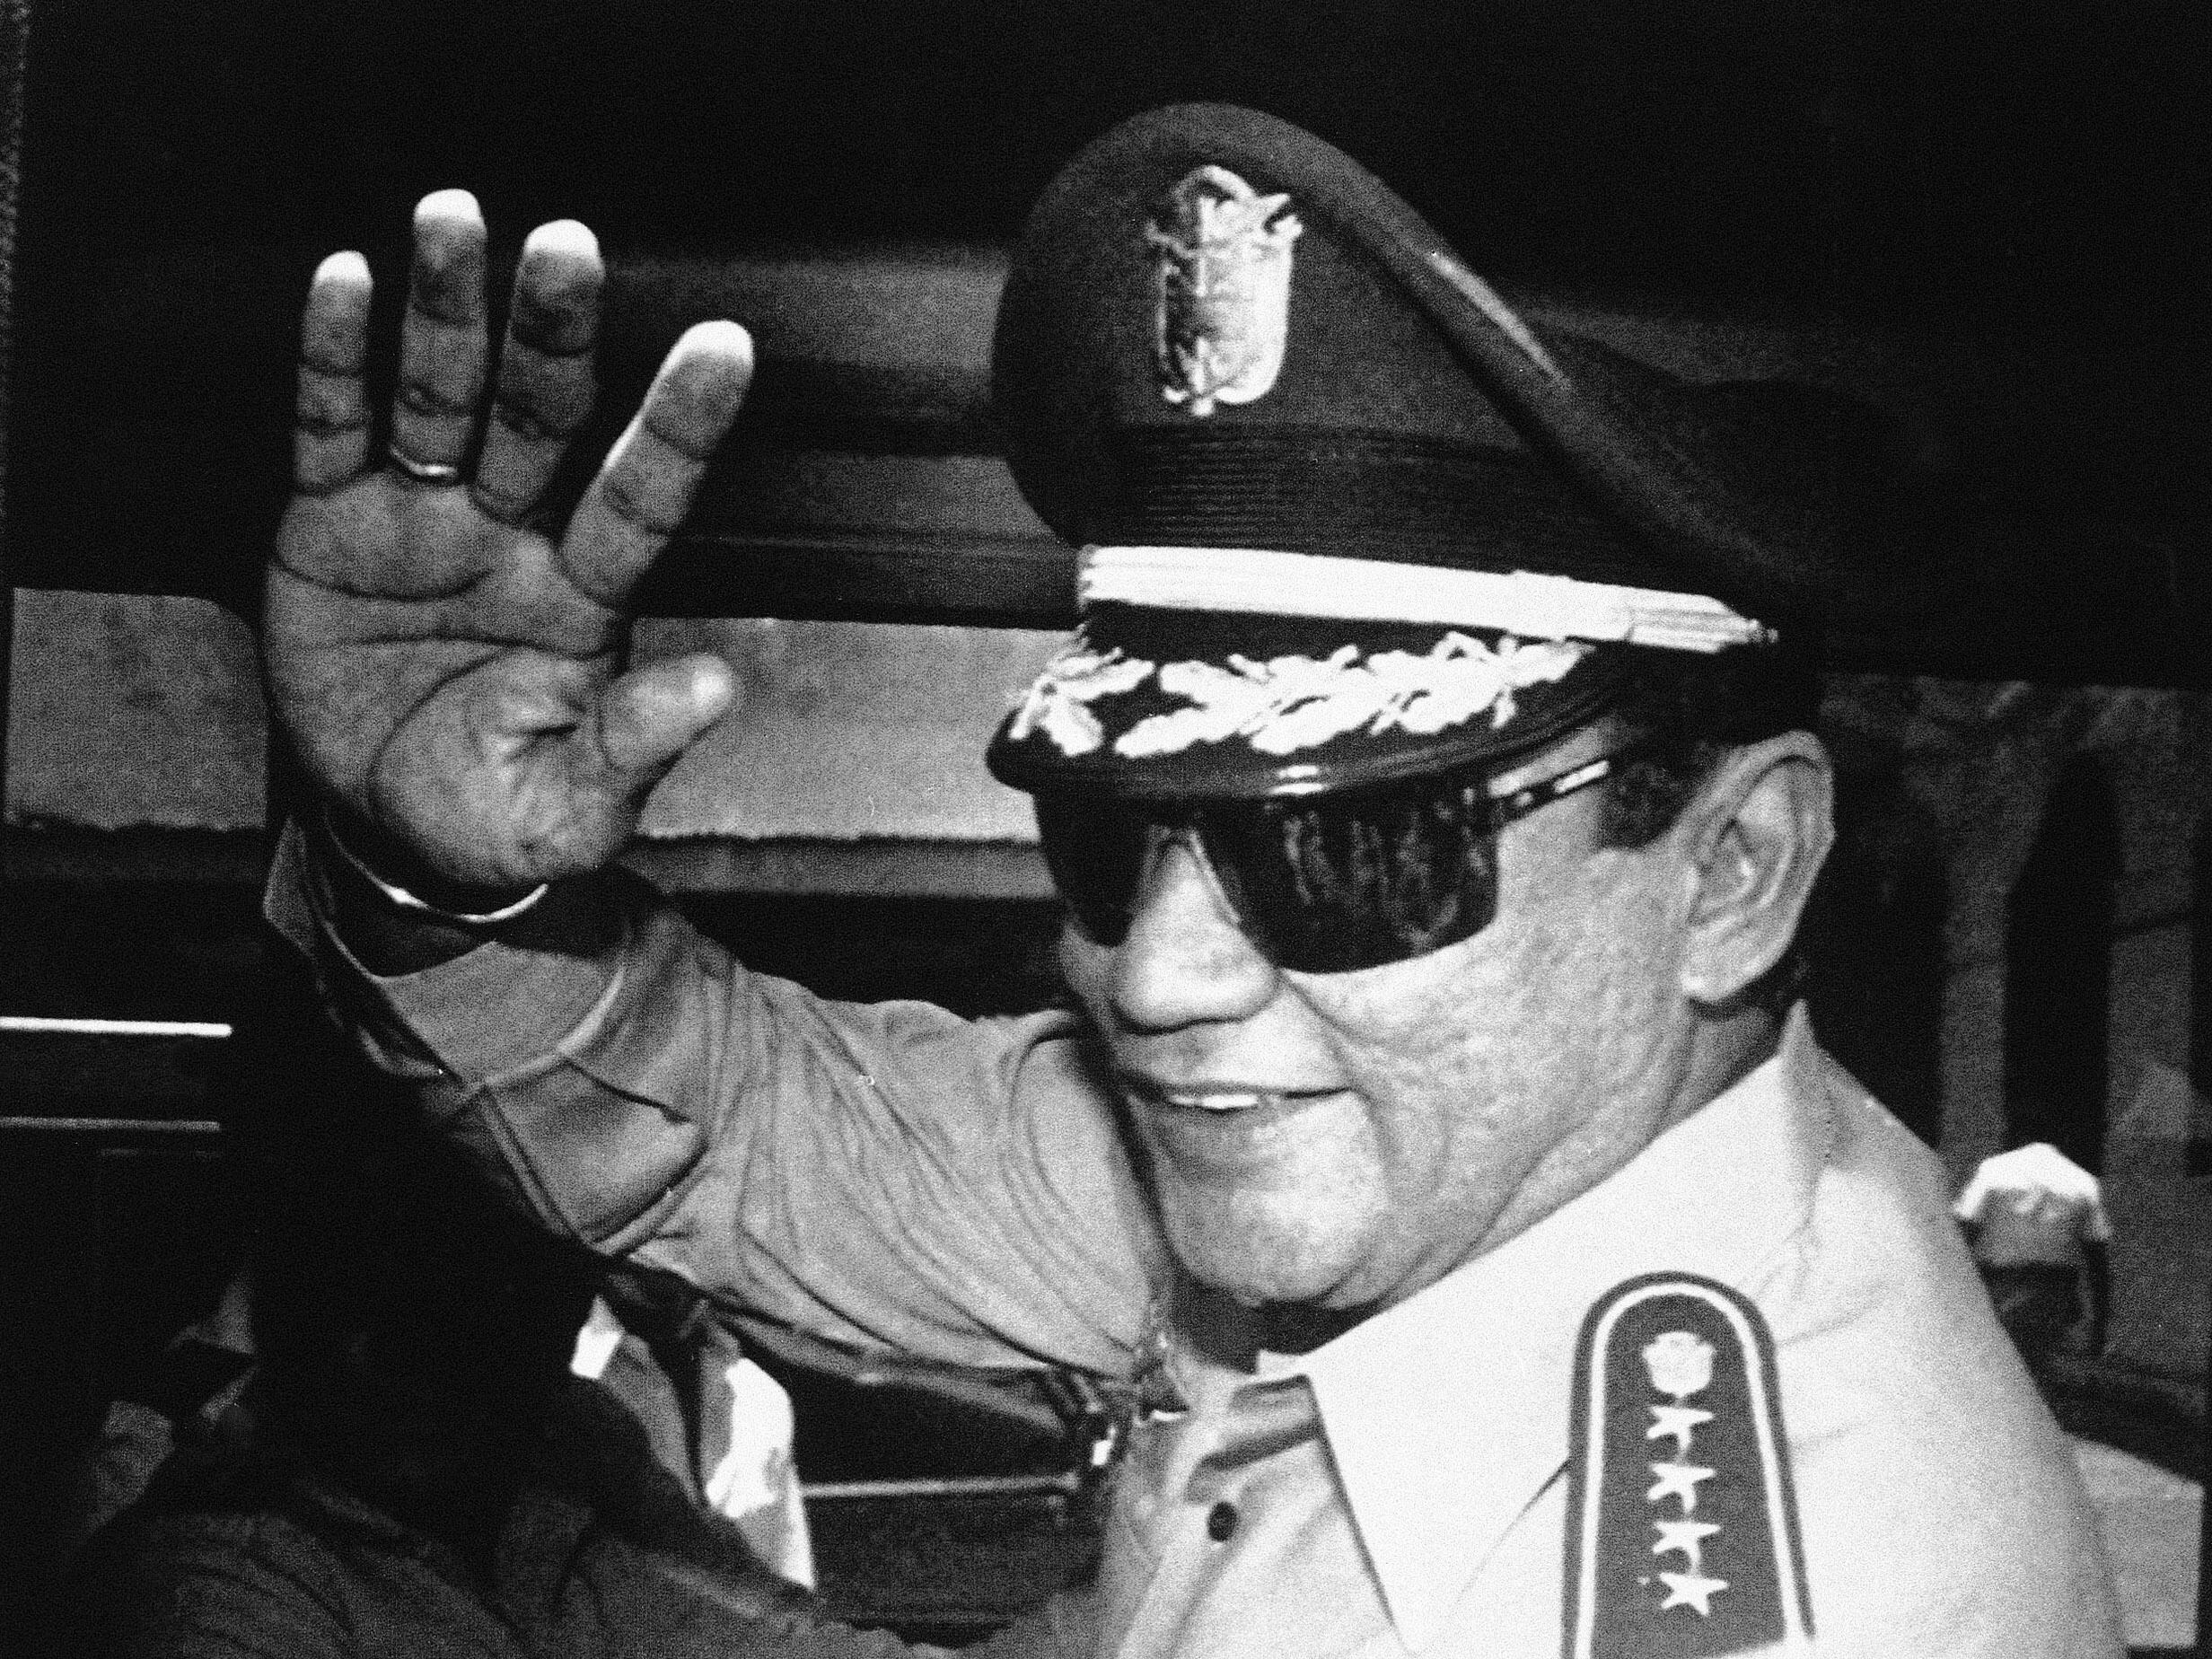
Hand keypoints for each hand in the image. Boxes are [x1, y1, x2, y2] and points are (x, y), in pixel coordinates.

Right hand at [266, 191, 751, 893]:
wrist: (383, 830)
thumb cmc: (495, 815)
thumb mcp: (570, 808)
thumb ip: (636, 746)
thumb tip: (719, 688)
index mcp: (585, 599)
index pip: (642, 498)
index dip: (679, 425)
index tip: (725, 346)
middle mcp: (513, 538)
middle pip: (541, 417)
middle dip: (553, 334)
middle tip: (570, 246)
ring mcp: (422, 521)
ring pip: (440, 395)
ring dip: (449, 309)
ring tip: (455, 216)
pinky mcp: (330, 524)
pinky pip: (332, 427)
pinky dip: (334, 358)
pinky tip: (347, 279)